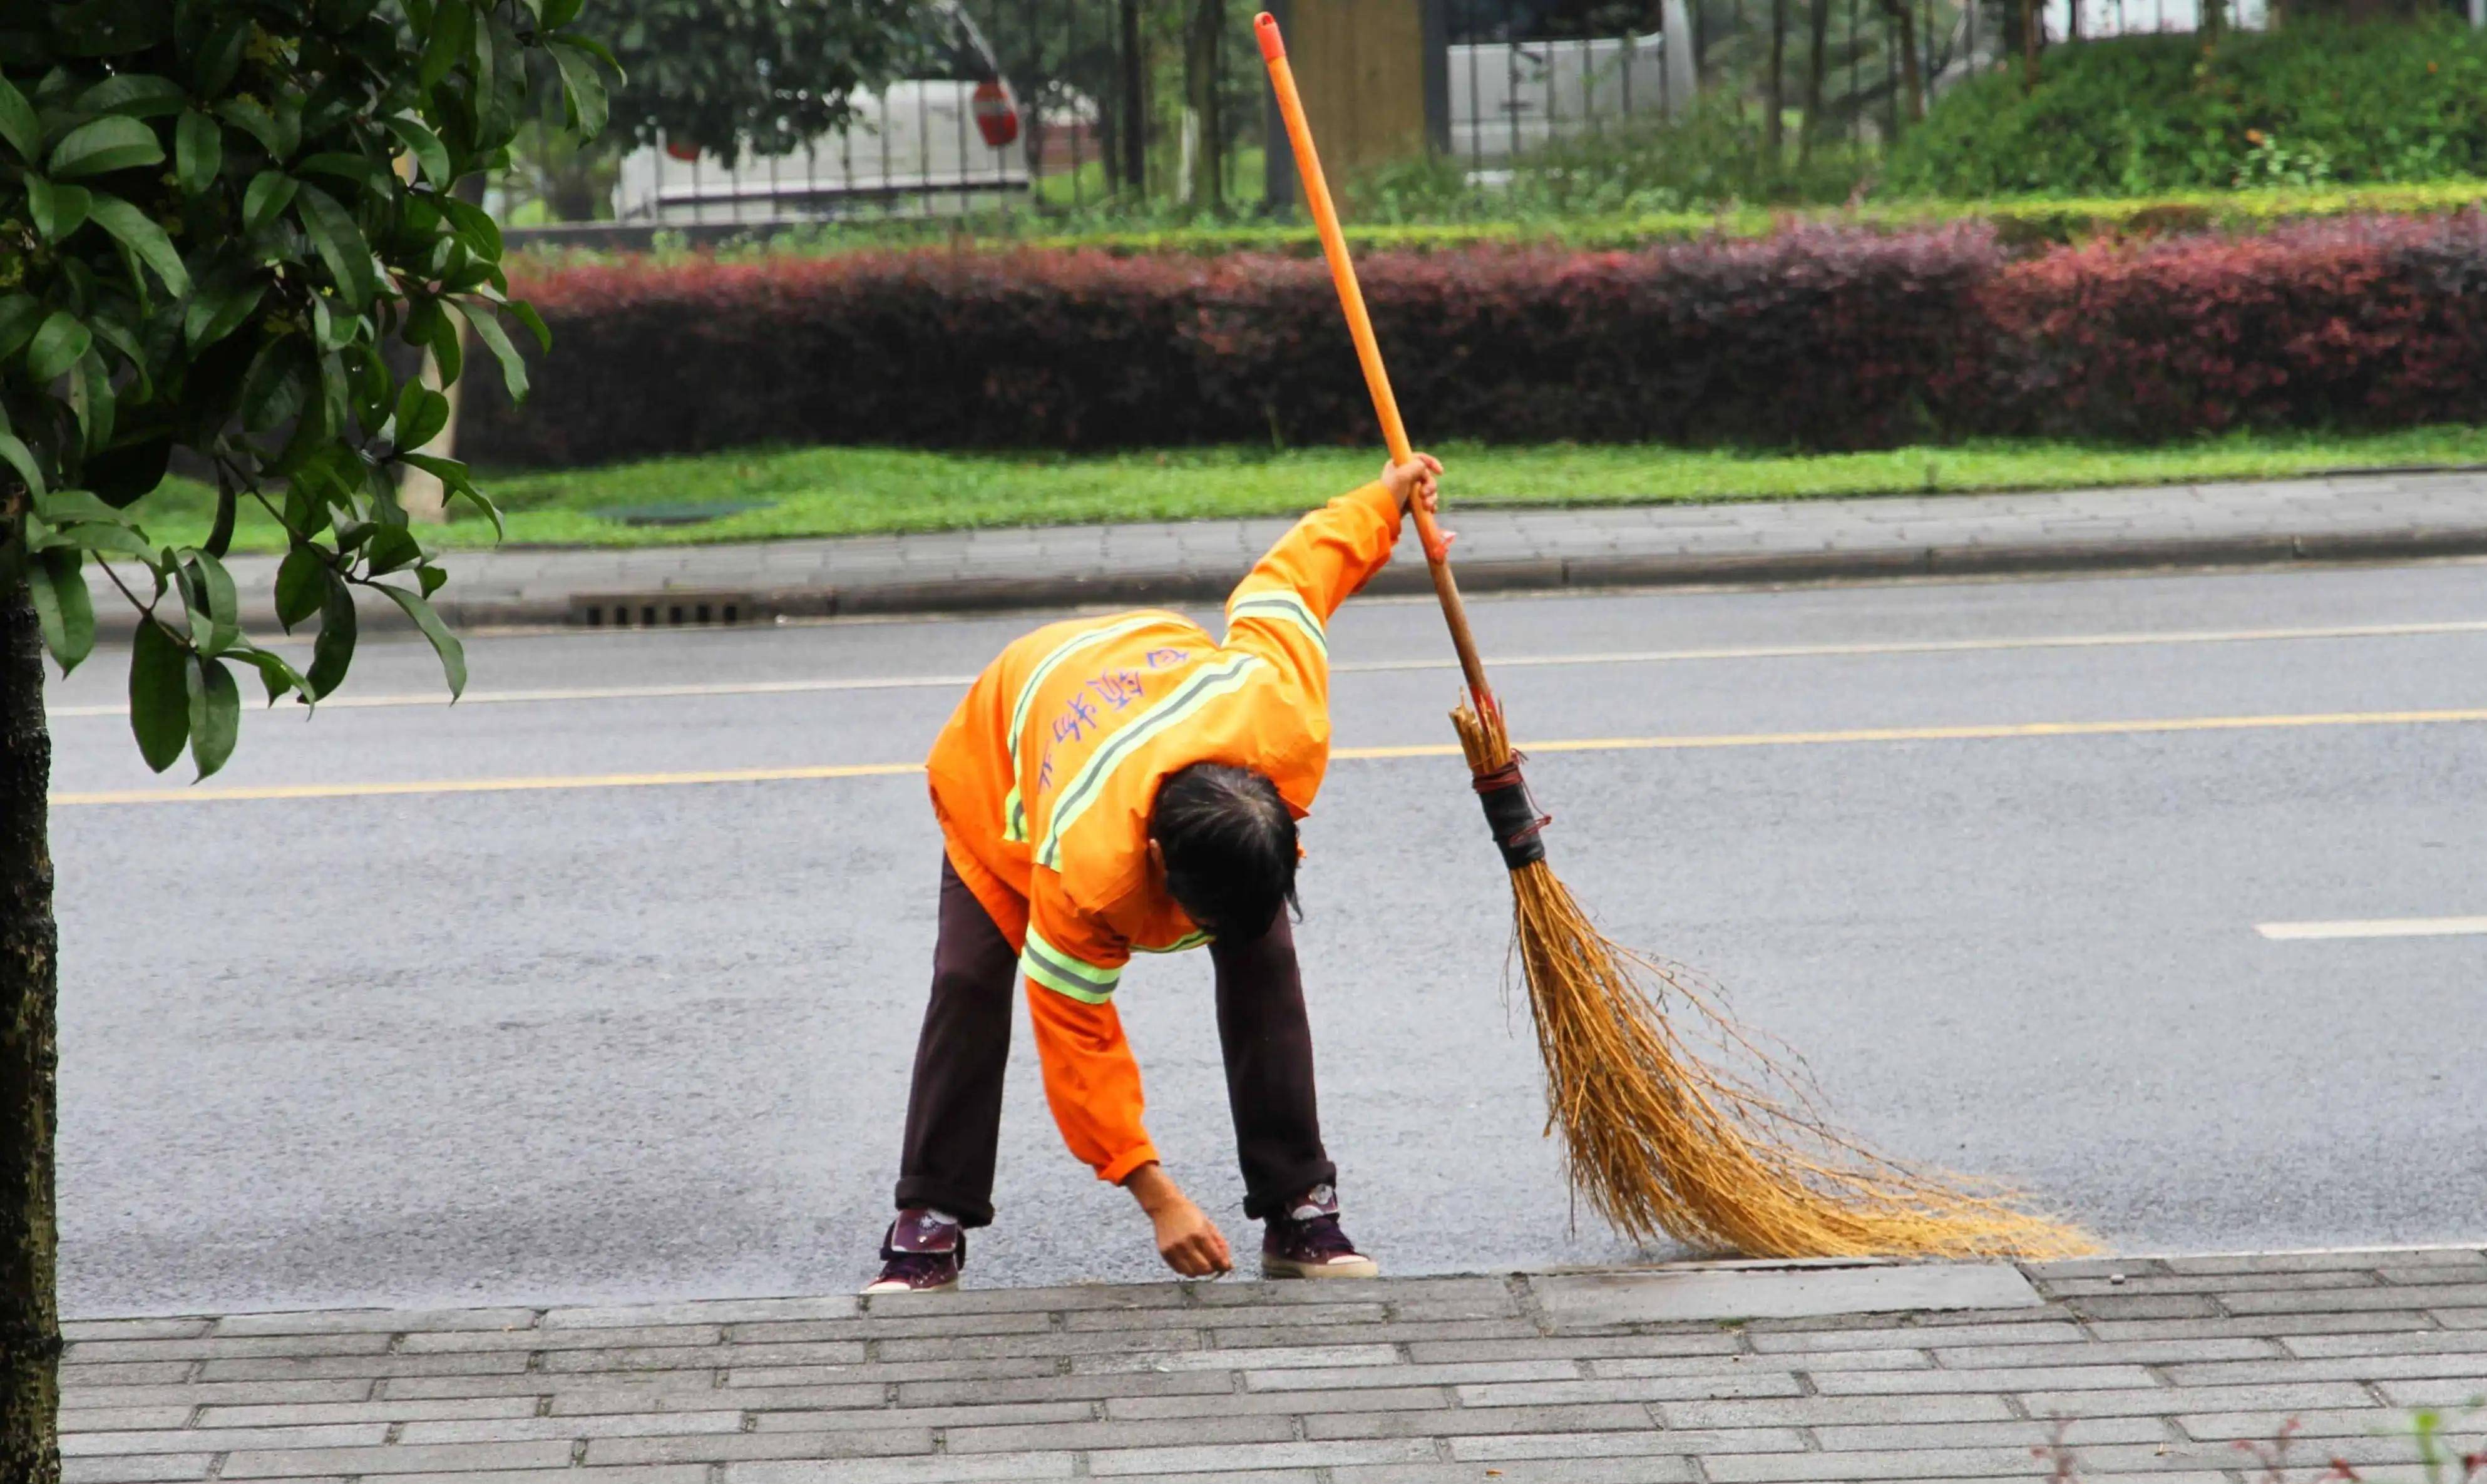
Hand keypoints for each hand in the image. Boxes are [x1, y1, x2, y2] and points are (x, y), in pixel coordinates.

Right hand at [1122, 1162, 1232, 1277]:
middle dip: (1212, 1269)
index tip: (1224, 1265)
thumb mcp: (1208, 1224)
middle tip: (1213, 1265)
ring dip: (1200, 1272)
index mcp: (1200, 1233)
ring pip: (1191, 1273)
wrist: (1165, 1206)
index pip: (1216, 1258)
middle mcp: (1186, 1243)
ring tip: (1202, 1264)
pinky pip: (1179, 1270)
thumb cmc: (1189, 1213)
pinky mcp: (1165, 1253)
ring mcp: (1174, 1249)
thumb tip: (1228, 1264)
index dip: (1223, 1264)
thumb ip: (1220, 1244)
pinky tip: (1190, 1262)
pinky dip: (1188, 1270)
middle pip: (1204, 1268)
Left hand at [1381, 452, 1441, 516]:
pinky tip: (1430, 510)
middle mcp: (1405, 475)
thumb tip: (1424, 467)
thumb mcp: (1402, 476)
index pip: (1420, 458)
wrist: (1383, 514)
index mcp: (1399, 465)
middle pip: (1427, 476)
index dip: (1432, 463)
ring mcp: (1408, 489)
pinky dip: (1430, 505)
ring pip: (1429, 490)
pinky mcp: (1411, 502)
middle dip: (1430, 487)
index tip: (1440, 472)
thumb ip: (1416, 467)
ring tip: (1426, 506)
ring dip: (1431, 498)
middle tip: (1424, 495)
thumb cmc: (1391, 493)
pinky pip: (1426, 500)